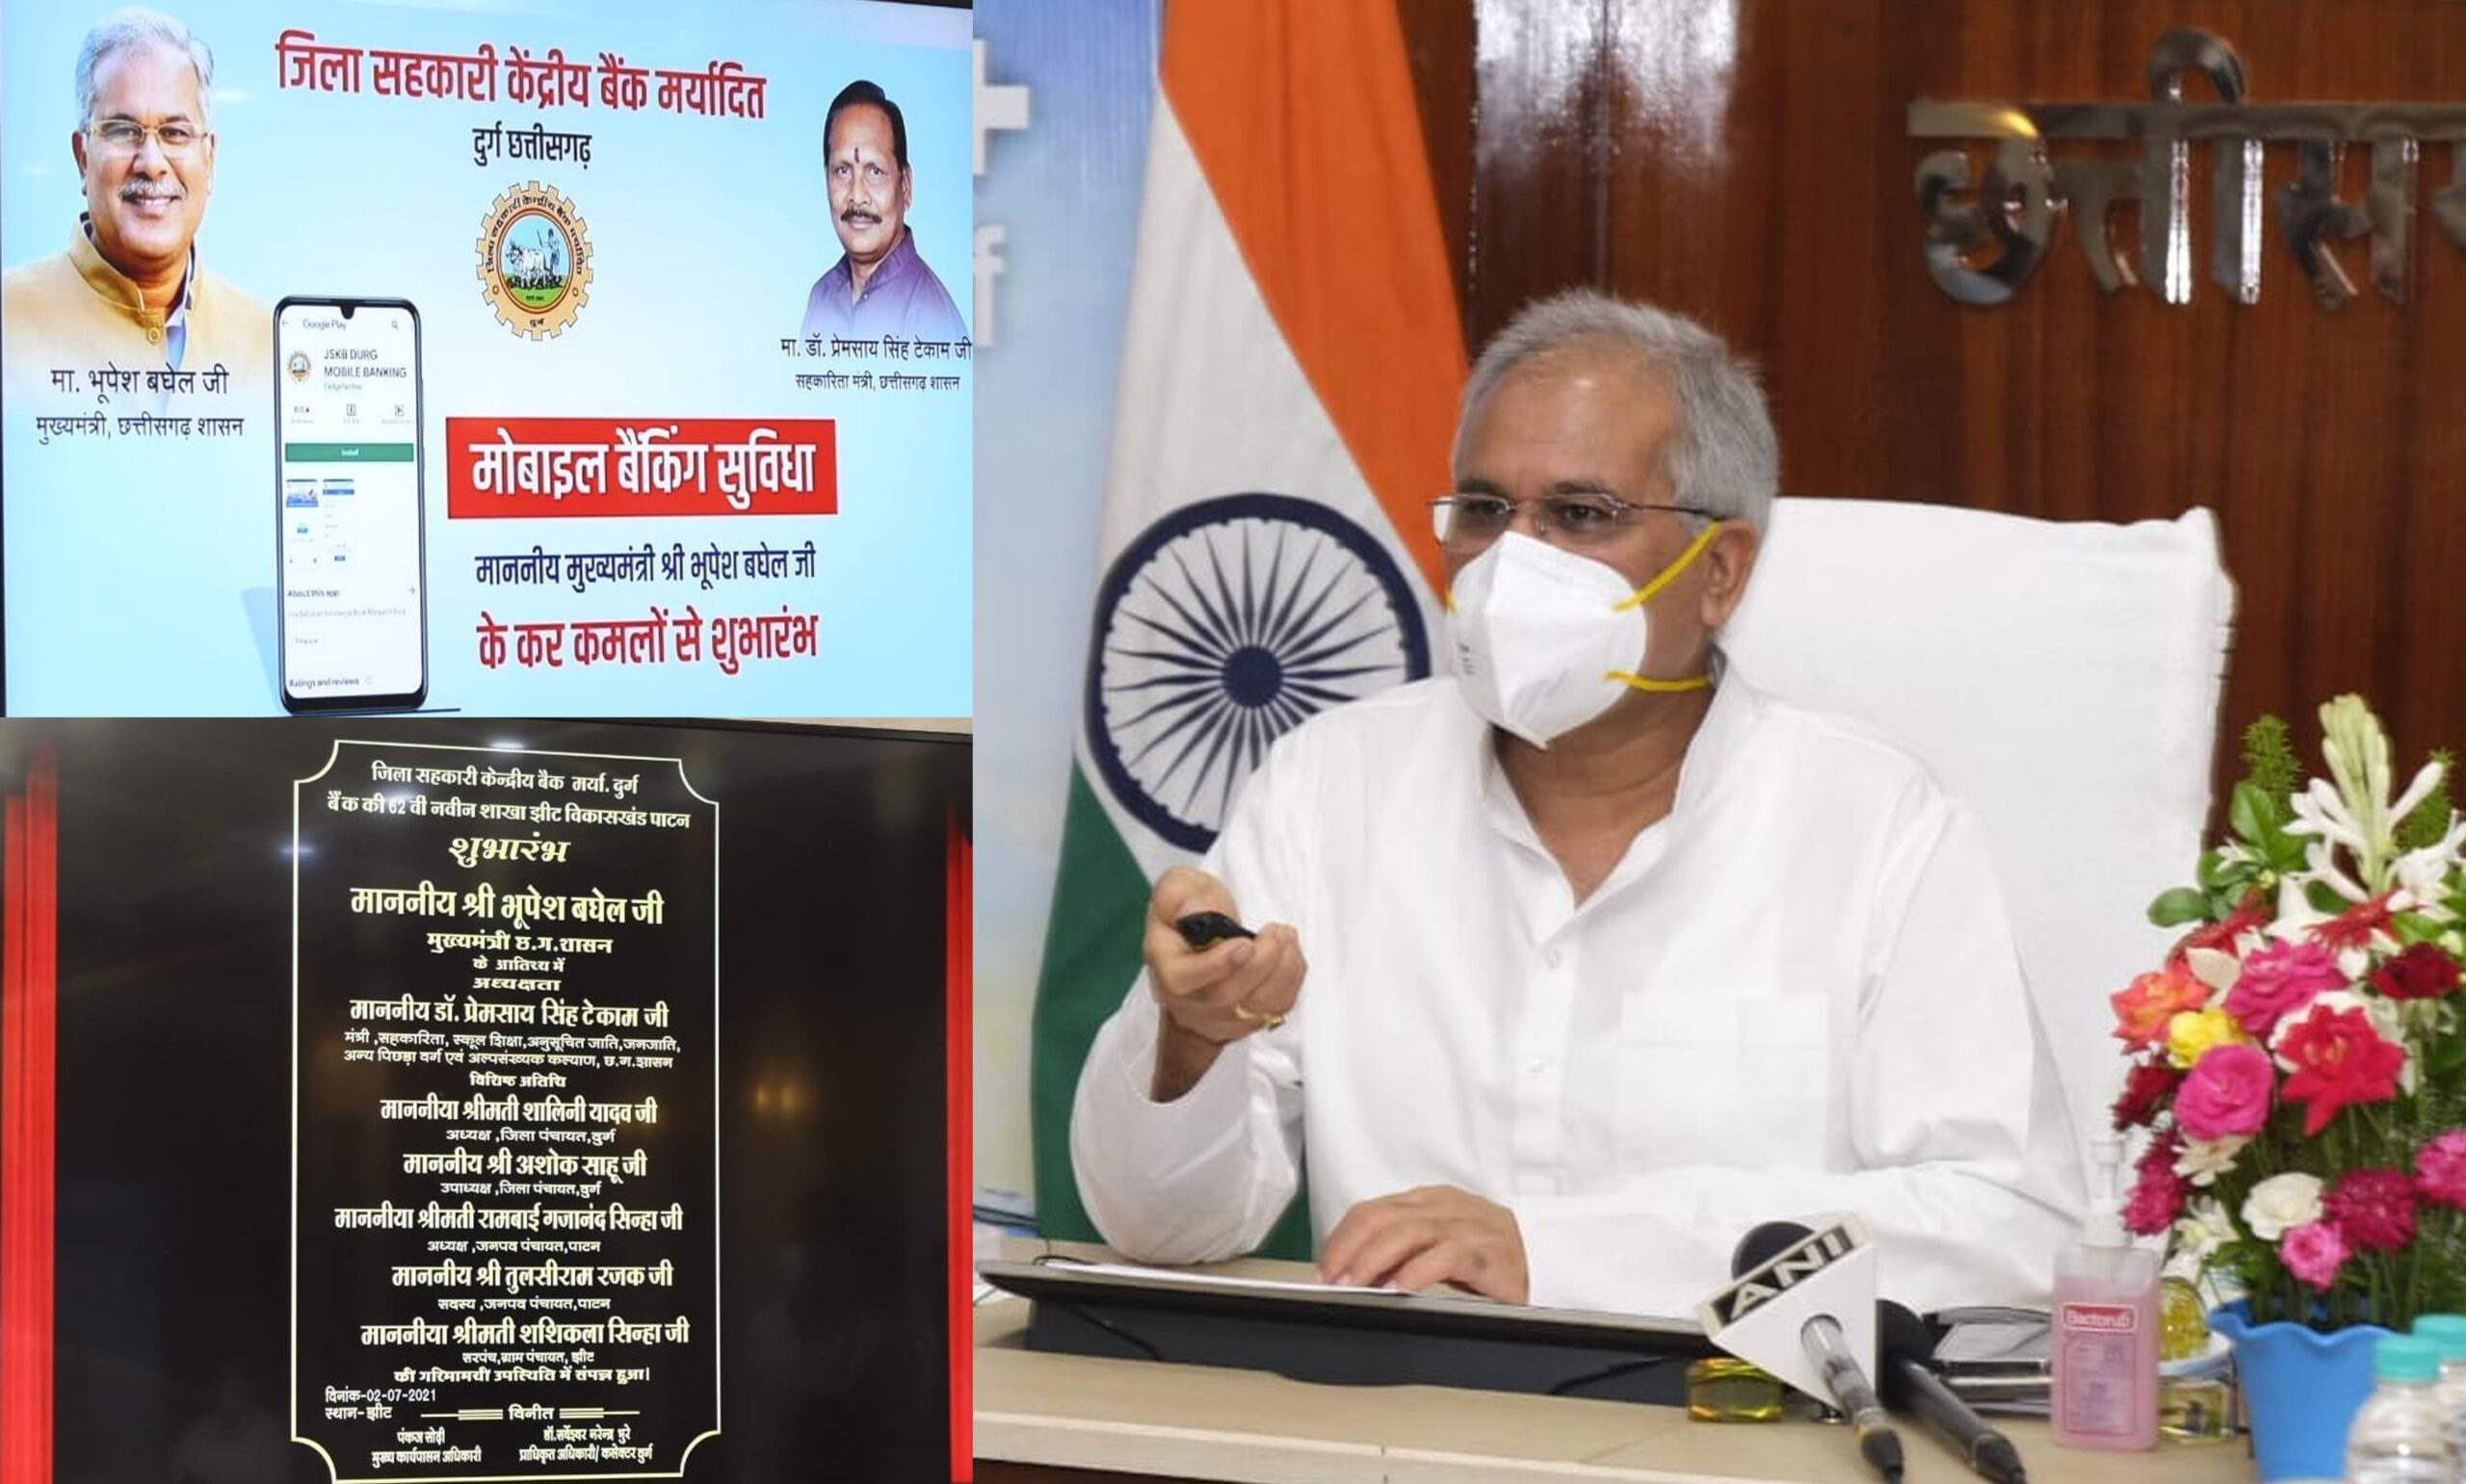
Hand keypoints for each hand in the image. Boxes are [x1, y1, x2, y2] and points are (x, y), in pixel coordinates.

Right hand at [1142, 866, 1304, 1100]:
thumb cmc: (1190, 916)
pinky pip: (1276, 1010)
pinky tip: (1289, 953)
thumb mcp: (1177, 889)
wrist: (1202, 947)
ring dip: (1282, 970)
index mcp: (1166, 965)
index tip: (1244, 944)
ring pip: (1256, 1008)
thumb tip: (1195, 912)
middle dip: (1261, 962)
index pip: (1180, 980)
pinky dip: (1291, 979)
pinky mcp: (1246, 1022)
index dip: (1215, 965)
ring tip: (1285, 936)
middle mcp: (1187, 1000)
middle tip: (1275, 932)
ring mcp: (1217, 1017)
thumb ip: (1178, 892)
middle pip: (1225, 996)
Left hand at [1318, 1185, 1528, 1303]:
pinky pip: (1449, 1255)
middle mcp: (1445, 1208)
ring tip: (1356, 1285)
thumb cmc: (1489, 1254)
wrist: (1546, 1258)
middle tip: (1331, 1280)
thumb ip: (1401, 1252)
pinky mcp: (1490, 1253)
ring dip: (1374, 1260)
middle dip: (1349, 1249)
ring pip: (1409, 1233)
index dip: (1341, 1238)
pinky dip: (1420, 1270)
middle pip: (1383, 1218)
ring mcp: (1468, 1227)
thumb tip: (1356, 1275)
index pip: (1371, 1210)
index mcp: (1429, 1200)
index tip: (1324, 1268)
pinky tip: (1402, 1286)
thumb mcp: (1439, 1243)